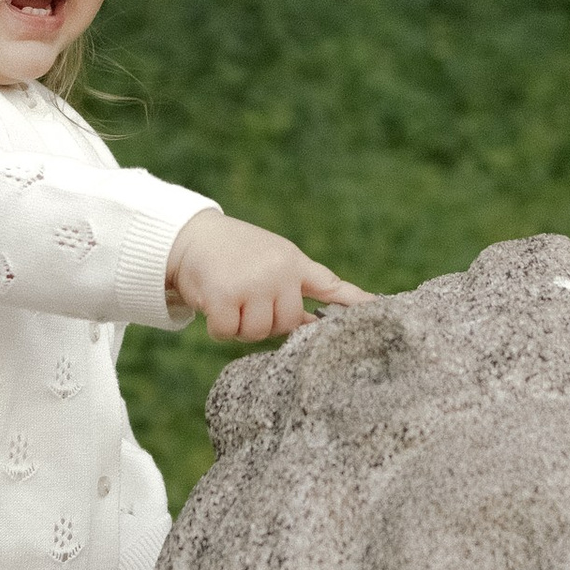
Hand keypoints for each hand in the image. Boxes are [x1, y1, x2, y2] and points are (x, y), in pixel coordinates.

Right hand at [166, 211, 368, 342]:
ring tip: (230, 296)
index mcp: (294, 263)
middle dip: (264, 320)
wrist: (189, 236)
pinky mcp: (225, 295)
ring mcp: (253, 283)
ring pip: (257, 333)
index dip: (356, 303)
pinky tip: (213, 303)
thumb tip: (315, 324)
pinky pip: (228, 333)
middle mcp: (278, 271)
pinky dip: (217, 327)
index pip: (330, 285)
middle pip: (286, 325)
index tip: (380, 310)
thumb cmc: (233, 253)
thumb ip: (296, 287)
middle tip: (246, 298)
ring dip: (239, 325)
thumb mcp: (273, 258)